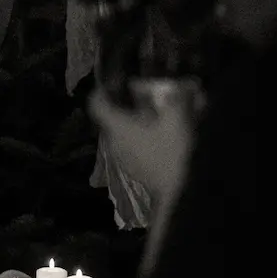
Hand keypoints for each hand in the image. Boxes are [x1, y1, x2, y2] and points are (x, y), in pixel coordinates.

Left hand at [88, 80, 198, 200]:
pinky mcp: (136, 171)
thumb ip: (177, 98)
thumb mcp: (177, 119)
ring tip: (162, 118)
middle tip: (150, 98)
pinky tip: (165, 139)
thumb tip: (179, 86)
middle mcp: (114, 143)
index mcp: (117, 128)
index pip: (96, 104)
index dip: (102, 90)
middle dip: (130, 106)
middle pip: (114, 118)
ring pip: (126, 134)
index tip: (115, 83)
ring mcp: (123, 159)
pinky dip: (146, 139)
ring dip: (140, 123)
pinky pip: (135, 148)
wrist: (180, 195)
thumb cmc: (173, 153)